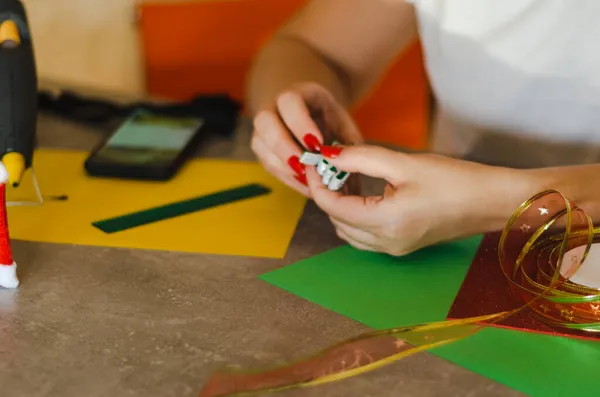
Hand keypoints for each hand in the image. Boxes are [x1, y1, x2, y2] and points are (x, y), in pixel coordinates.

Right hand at [251, 82, 362, 196]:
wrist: (314, 116)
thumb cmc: (331, 122)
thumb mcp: (345, 126)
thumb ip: (348, 145)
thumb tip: (349, 170)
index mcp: (299, 93)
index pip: (289, 101)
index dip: (300, 123)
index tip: (317, 144)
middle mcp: (274, 106)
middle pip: (264, 120)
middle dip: (283, 146)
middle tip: (304, 165)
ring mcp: (264, 128)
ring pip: (260, 144)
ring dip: (283, 165)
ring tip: (307, 180)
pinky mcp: (263, 149)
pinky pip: (267, 163)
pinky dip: (285, 176)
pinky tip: (304, 184)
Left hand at [306, 144, 532, 254]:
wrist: (494, 202)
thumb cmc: (456, 180)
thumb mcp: (405, 162)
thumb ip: (362, 158)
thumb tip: (330, 155)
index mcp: (385, 223)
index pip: (332, 207)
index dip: (317, 183)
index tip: (314, 161)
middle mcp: (386, 243)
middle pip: (336, 221)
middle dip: (327, 193)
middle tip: (330, 166)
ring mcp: (394, 249)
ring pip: (348, 232)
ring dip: (340, 206)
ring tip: (345, 177)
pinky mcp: (402, 246)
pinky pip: (365, 236)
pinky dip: (355, 216)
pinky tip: (363, 193)